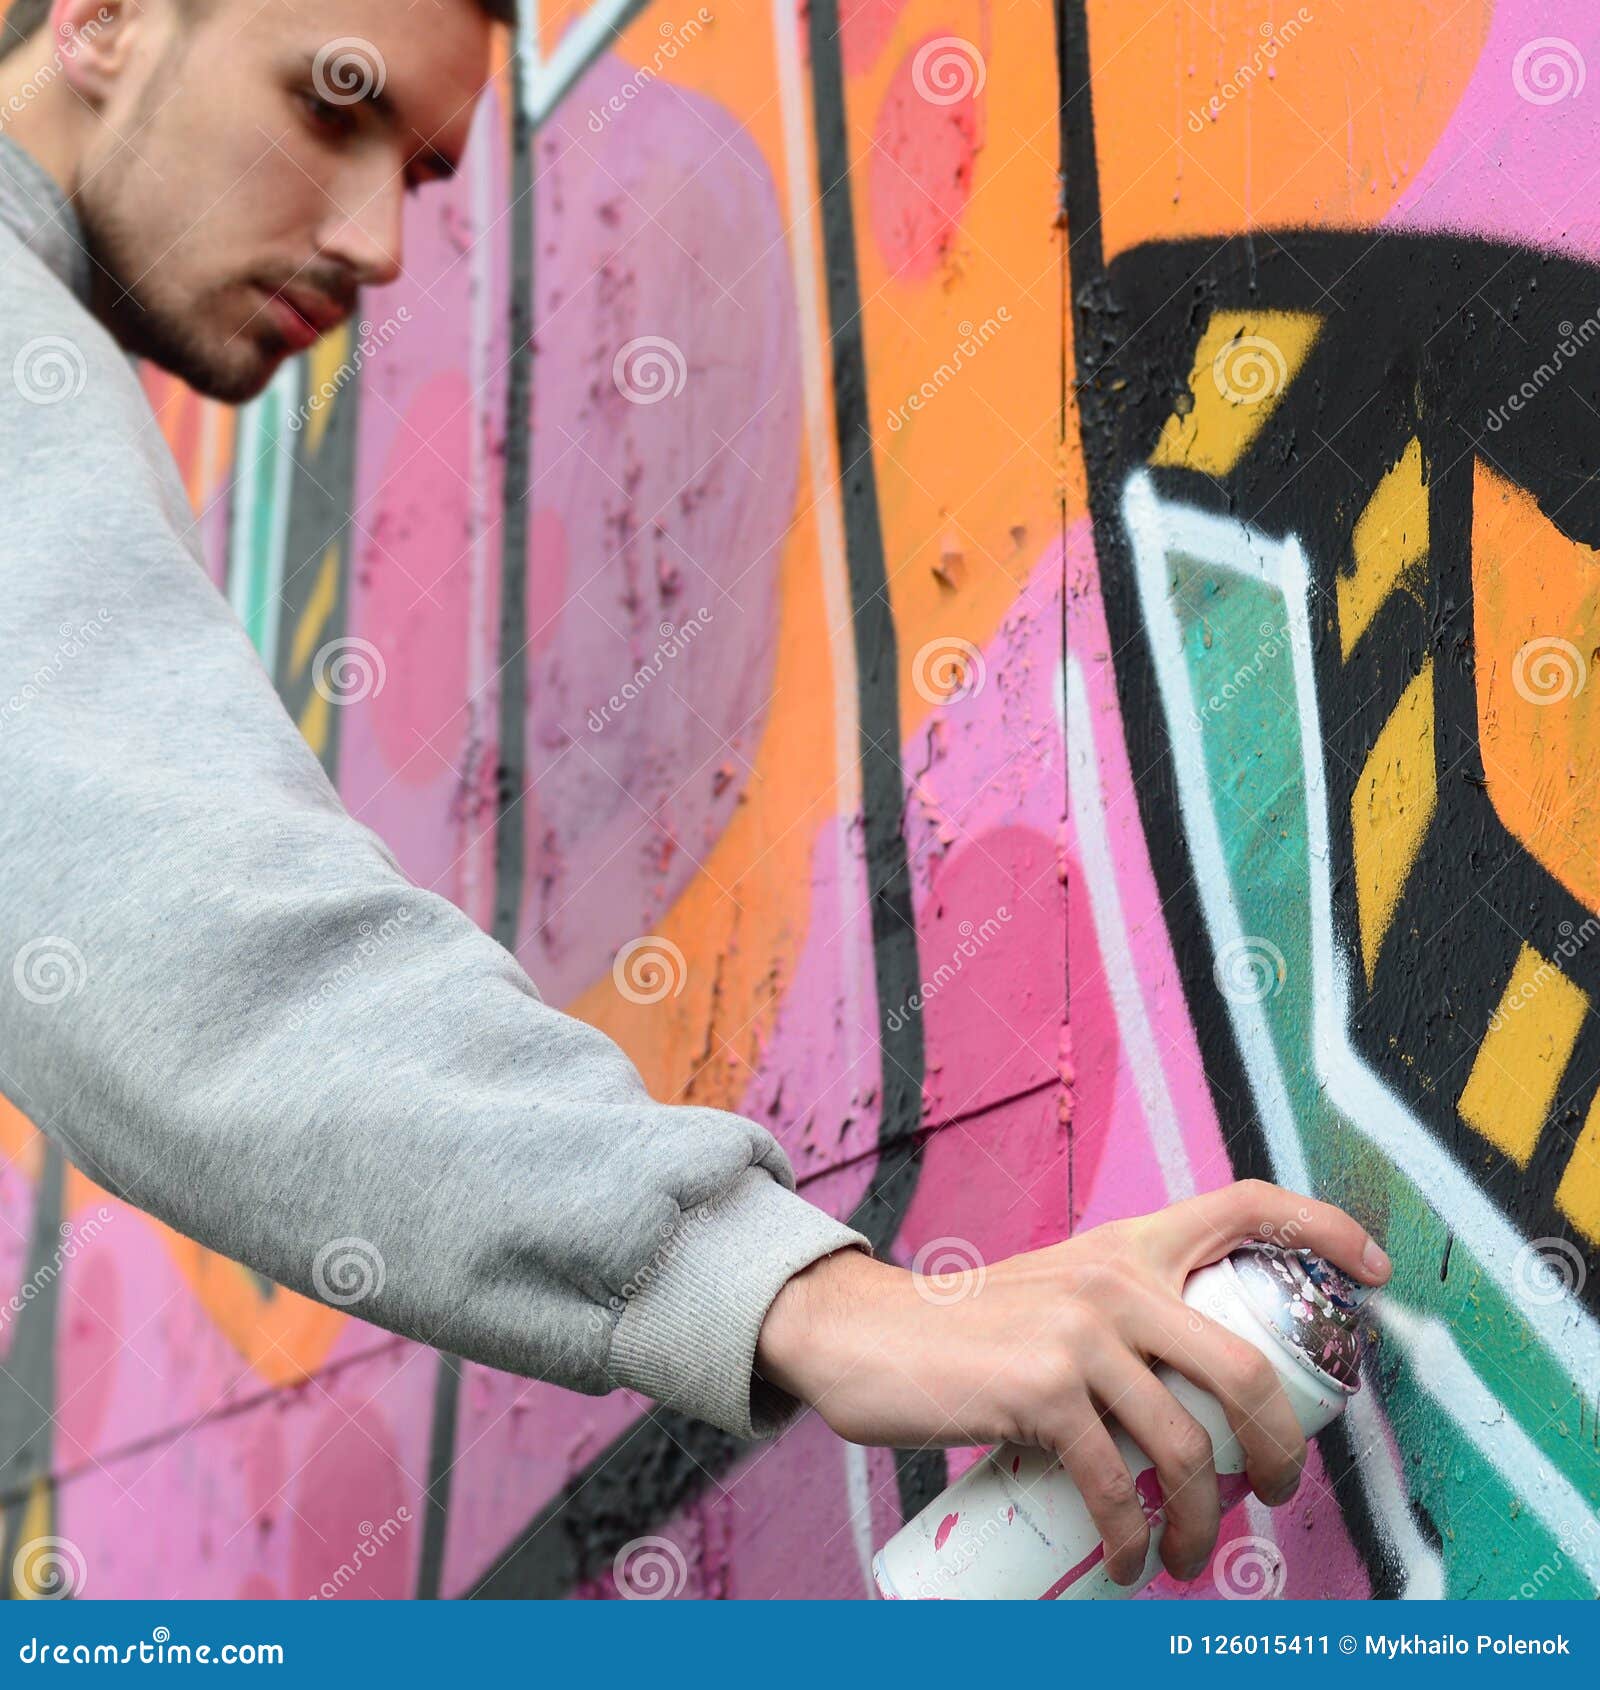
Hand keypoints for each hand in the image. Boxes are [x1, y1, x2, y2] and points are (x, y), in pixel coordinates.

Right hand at [755, 1179, 1390, 1585]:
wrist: (865, 1335)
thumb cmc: (967, 1332)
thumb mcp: (1056, 1297)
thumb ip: (1120, 1324)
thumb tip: (1193, 1407)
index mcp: (1126, 1246)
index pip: (1243, 1203)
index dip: (1321, 1226)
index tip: (1370, 1270)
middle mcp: (1112, 1277)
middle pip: (1245, 1366)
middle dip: (1282, 1451)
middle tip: (1277, 1494)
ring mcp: (1078, 1332)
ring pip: (1187, 1445)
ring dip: (1206, 1523)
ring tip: (1192, 1556)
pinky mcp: (1040, 1388)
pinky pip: (1115, 1483)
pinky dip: (1134, 1539)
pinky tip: (1130, 1561)